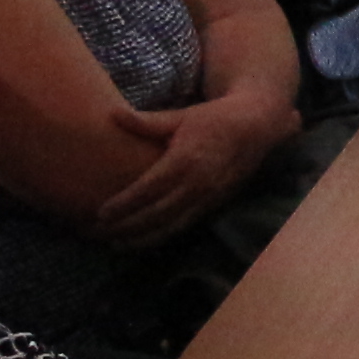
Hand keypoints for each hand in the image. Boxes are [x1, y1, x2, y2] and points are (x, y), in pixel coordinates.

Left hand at [93, 88, 286, 242]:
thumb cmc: (214, 118)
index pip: (148, 189)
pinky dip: (163, 235)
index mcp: (184, 159)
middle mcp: (196, 183)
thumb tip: (113, 114)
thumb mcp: (181, 116)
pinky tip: (146, 239)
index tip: (101, 213)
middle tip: (100, 232)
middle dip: (127, 226)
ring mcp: (207, 197)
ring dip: (143, 238)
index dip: (124, 204)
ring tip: (118, 244)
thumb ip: (147, 121)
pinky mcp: (215, 205)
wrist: (257, 127)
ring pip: (171, 225)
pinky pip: (185, 225)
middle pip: (156, 213)